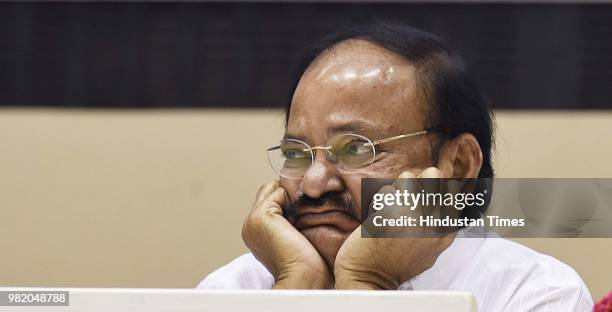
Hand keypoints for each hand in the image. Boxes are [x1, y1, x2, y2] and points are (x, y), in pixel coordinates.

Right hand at [242, 180, 332, 288]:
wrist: (303, 278)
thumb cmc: (308, 267)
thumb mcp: (298, 239)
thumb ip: (293, 221)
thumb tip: (304, 204)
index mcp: (256, 233)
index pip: (269, 202)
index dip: (289, 197)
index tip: (310, 199)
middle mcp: (251, 225)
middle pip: (269, 192)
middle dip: (290, 190)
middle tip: (313, 193)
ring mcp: (253, 220)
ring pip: (273, 189)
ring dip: (292, 190)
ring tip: (312, 197)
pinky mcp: (261, 216)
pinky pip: (278, 191)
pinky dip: (294, 193)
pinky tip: (308, 203)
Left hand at [333, 167, 455, 289]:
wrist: (369, 277)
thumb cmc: (396, 263)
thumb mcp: (430, 248)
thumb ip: (440, 224)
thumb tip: (448, 191)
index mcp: (445, 231)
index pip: (452, 189)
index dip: (434, 186)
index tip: (421, 199)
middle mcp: (434, 222)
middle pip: (434, 174)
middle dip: (418, 179)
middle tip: (406, 196)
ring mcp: (414, 216)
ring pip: (408, 177)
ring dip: (396, 188)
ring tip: (391, 206)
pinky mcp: (391, 213)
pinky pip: (386, 190)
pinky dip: (379, 200)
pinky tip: (379, 217)